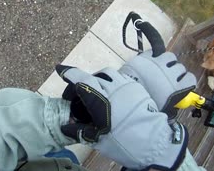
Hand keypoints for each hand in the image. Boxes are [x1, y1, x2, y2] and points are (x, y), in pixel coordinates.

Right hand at [56, 65, 187, 169]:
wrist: (153, 143)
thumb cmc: (123, 142)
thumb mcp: (97, 140)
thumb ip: (79, 131)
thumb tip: (66, 127)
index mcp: (101, 100)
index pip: (81, 79)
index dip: (69, 73)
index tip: (60, 70)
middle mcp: (113, 88)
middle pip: (93, 76)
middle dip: (83, 81)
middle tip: (80, 93)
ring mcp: (126, 86)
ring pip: (108, 73)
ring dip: (99, 78)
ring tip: (96, 90)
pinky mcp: (137, 87)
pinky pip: (121, 78)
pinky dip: (112, 81)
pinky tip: (112, 92)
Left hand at [119, 51, 196, 120]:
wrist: (123, 96)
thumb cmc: (143, 105)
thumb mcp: (161, 107)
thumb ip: (171, 103)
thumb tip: (177, 103)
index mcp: (175, 88)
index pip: (190, 79)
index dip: (187, 80)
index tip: (182, 81)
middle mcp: (169, 74)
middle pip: (180, 67)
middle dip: (176, 71)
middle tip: (169, 75)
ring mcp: (158, 64)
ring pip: (170, 56)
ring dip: (168, 60)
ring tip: (161, 66)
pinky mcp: (146, 57)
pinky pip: (156, 51)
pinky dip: (155, 54)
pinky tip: (151, 60)